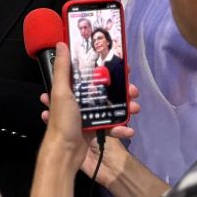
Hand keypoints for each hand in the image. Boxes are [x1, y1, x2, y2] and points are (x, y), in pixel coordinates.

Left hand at [38, 43, 139, 175]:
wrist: (64, 153)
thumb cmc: (62, 120)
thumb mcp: (61, 92)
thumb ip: (62, 69)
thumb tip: (61, 44)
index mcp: (71, 88)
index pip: (91, 72)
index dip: (106, 67)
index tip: (123, 65)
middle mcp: (80, 98)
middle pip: (105, 89)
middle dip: (122, 89)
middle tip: (134, 90)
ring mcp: (89, 114)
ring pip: (111, 106)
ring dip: (125, 107)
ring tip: (136, 108)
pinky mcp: (95, 128)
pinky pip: (111, 124)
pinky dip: (120, 127)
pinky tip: (129, 130)